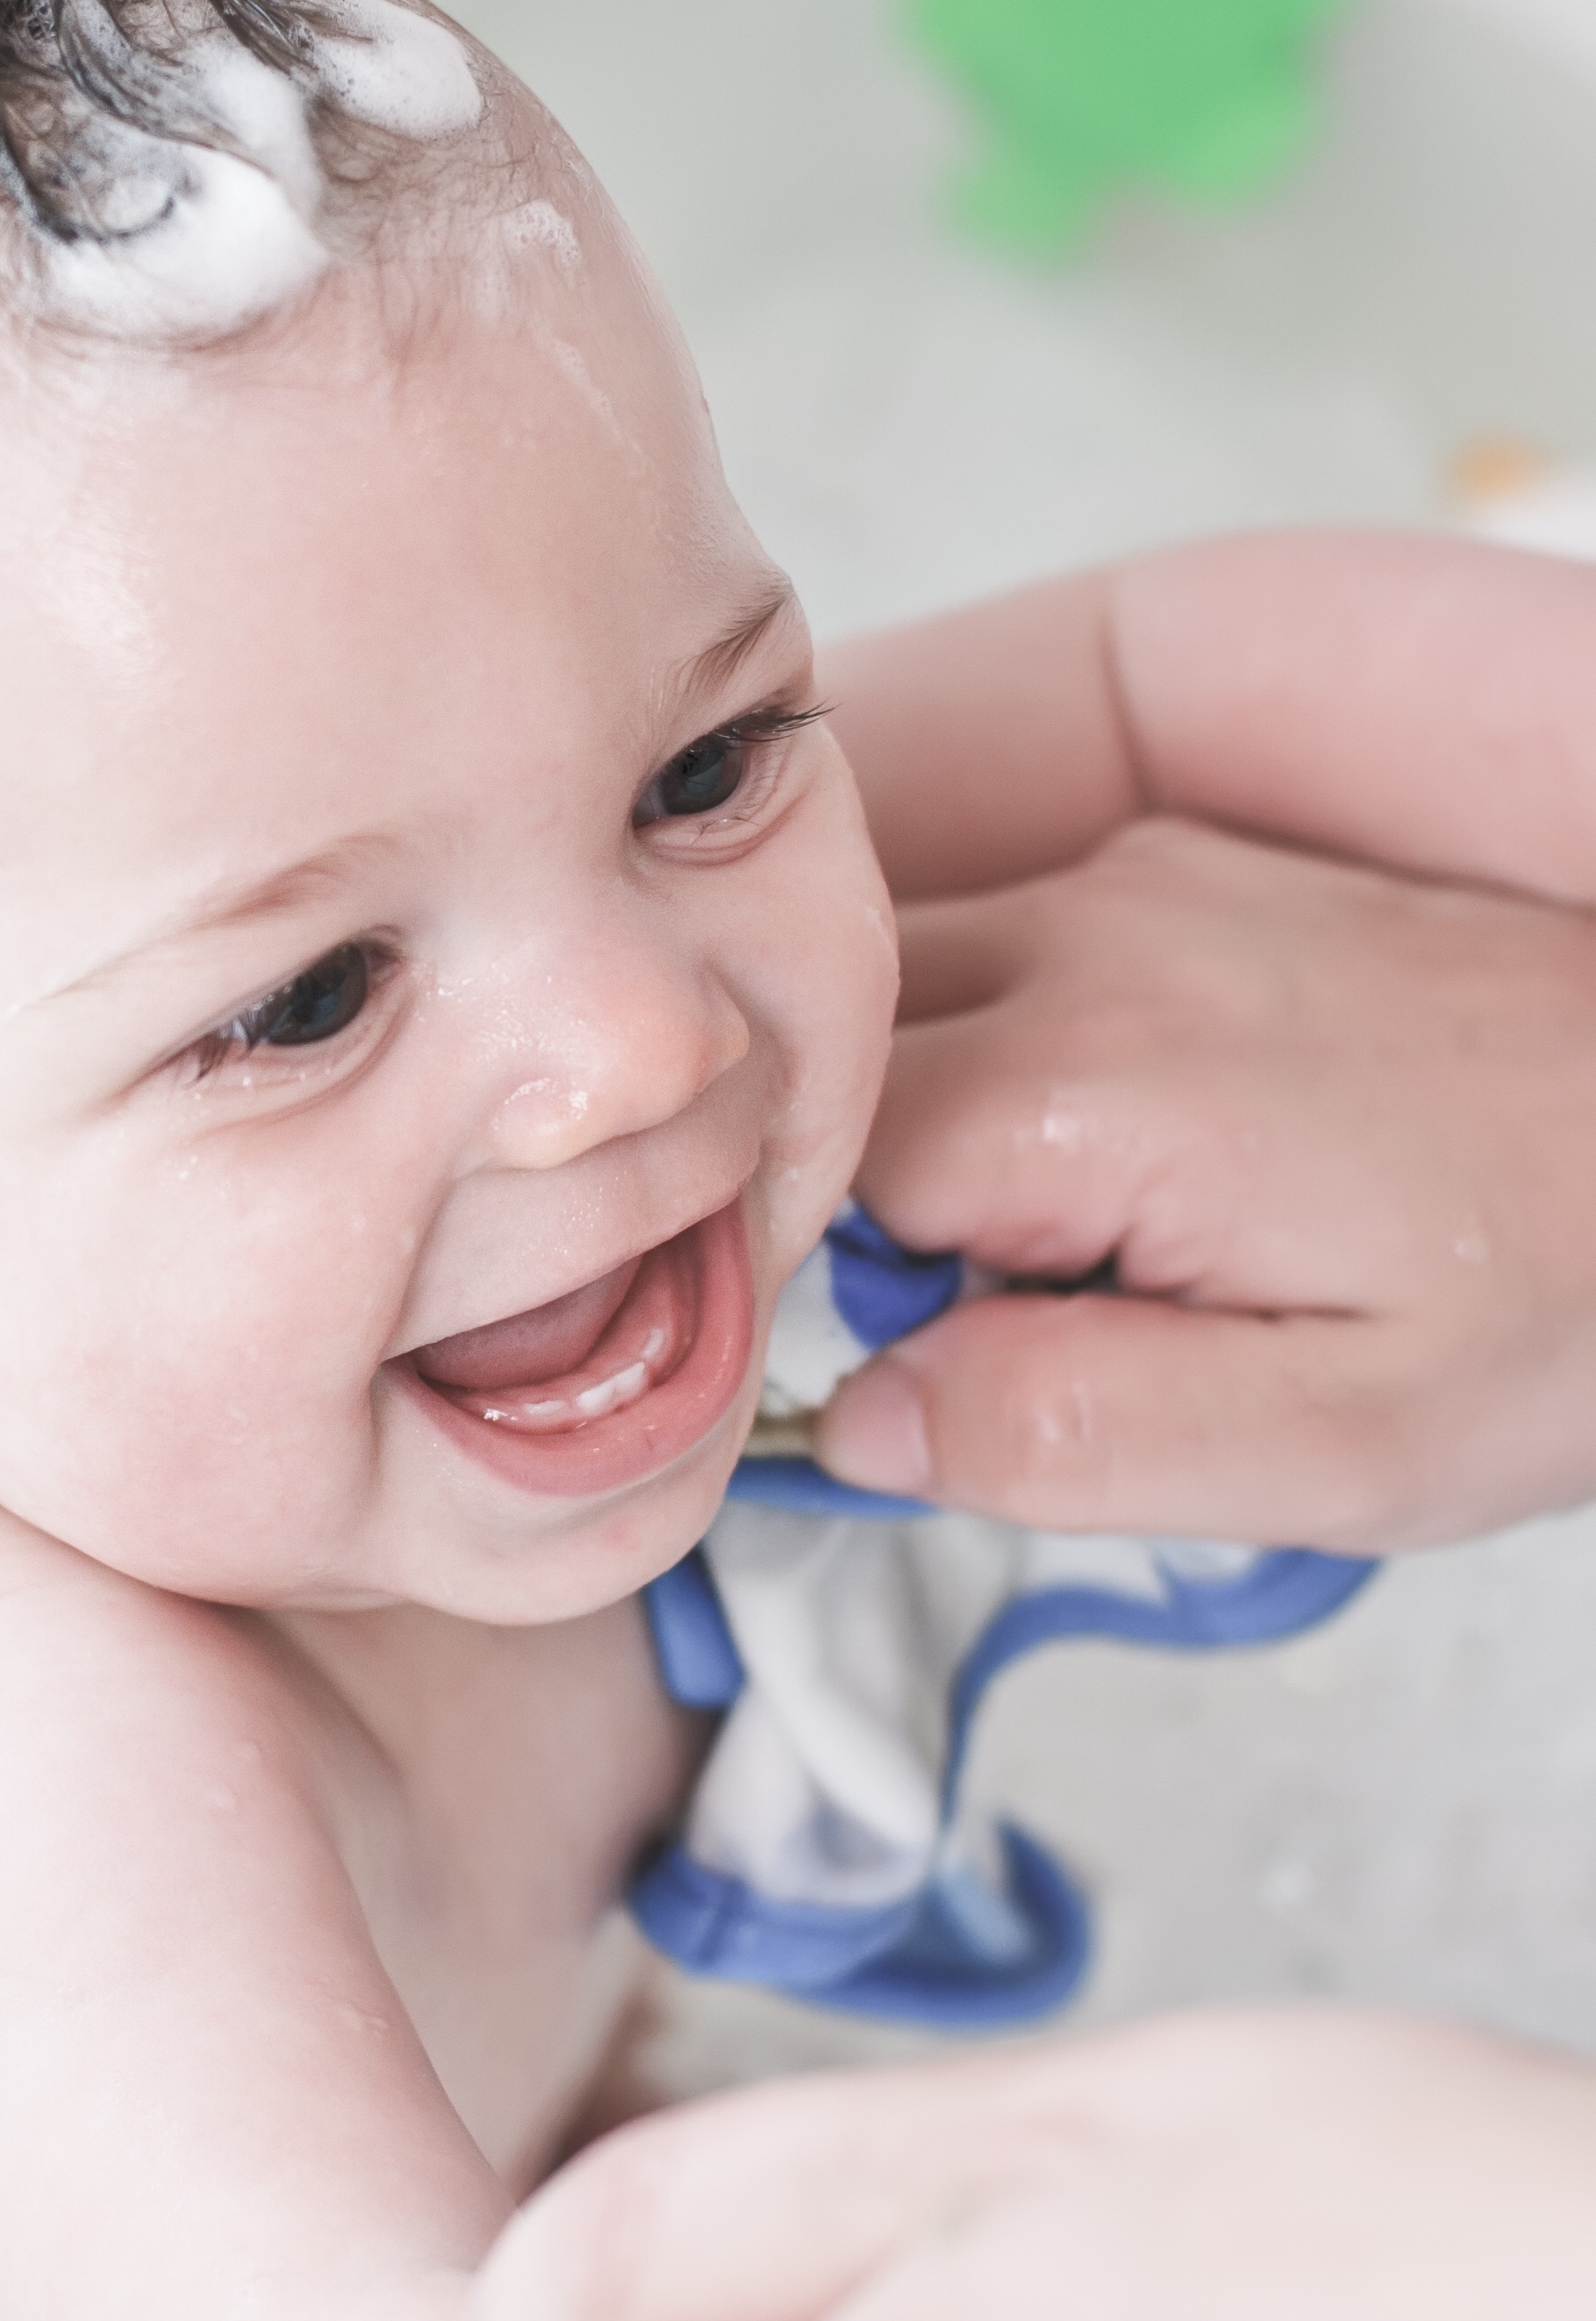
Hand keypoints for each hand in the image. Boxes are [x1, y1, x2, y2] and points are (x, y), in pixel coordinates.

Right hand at [812, 817, 1595, 1546]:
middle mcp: (1094, 940)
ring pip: (890, 989)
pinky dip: (980, 1052)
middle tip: (974, 1321)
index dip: (817, 1293)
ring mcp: (1137, 886)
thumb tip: (865, 1424)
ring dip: (902, 1118)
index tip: (905, 1372)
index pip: (802, 1176)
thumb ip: (1071, 1437)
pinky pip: (990, 950)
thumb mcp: (1338, 1446)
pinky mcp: (1181, 874)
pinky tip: (1097, 1163)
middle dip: (837, 1194)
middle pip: (822, 1057)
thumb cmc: (1577, 1288)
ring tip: (1045, 1248)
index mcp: (1094, 1086)